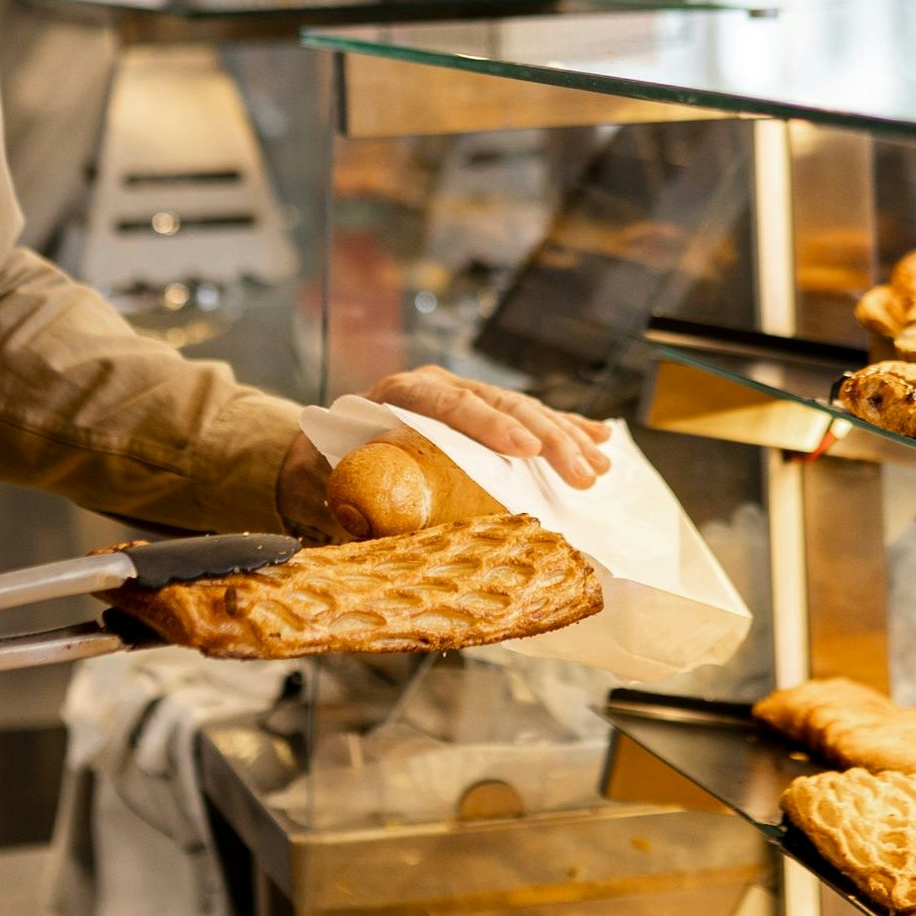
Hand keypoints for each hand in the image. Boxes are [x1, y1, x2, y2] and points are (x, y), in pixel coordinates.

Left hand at [275, 367, 611, 538]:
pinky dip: (564, 429)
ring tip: (599, 468)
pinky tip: (599, 440)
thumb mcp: (321, 483)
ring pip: (523, 410)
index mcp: (398, 395)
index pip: (451, 403)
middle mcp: (435, 388)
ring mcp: (462, 398)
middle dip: (548, 439)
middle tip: (583, 474)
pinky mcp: (480, 417)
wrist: (315, 455)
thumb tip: (369, 527)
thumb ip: (344, 499)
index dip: (492, 426)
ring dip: (565, 438)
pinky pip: (528, 419)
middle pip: (501, 405)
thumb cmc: (318, 473)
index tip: (527, 452)